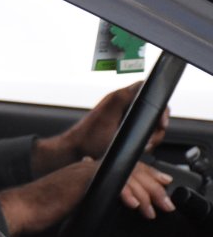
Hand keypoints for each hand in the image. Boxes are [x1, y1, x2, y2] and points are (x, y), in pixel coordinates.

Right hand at [0, 158, 174, 236]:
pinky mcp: (82, 180)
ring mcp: (84, 172)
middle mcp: (86, 168)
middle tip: (165, 201)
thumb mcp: (68, 205)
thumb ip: (84, 200)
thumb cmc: (36, 210)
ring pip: (126, 175)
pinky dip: (128, 194)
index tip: (159, 187)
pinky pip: (113, 182)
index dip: (144, 176)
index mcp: (83, 172)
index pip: (121, 168)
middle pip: (129, 169)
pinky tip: (134, 206)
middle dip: (152, 185)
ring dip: (145, 194)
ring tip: (153, 210)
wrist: (20, 208)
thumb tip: (97, 207)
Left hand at [33, 82, 169, 174]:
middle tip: (153, 138)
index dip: (159, 103)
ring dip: (153, 134)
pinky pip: (142, 130)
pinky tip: (142, 147)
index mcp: (119, 98)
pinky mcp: (123, 128)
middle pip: (153, 108)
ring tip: (146, 145)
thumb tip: (141, 85)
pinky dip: (146, 139)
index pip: (148, 90)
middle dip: (158, 124)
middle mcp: (122, 105)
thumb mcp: (108, 115)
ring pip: (150, 121)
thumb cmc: (87, 137)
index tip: (161, 121)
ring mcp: (124, 117)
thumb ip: (123, 99)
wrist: (75, 151)